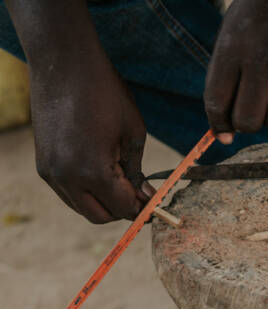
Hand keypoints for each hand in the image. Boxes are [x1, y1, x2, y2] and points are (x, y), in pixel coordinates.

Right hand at [30, 53, 153, 222]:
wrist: (63, 62)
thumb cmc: (104, 91)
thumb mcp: (133, 132)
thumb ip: (137, 170)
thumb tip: (143, 195)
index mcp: (93, 171)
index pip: (123, 208)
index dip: (141, 209)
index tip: (153, 205)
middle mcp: (68, 179)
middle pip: (100, 217)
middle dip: (121, 210)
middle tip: (137, 195)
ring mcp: (51, 174)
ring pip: (82, 208)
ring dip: (103, 203)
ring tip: (119, 181)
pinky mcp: (43, 165)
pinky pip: (68, 193)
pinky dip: (85, 192)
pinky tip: (98, 173)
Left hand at [205, 0, 267, 143]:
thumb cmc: (257, 21)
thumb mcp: (230, 41)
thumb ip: (222, 85)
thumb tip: (224, 135)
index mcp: (231, 50)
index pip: (217, 104)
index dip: (219, 125)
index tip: (224, 134)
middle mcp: (260, 59)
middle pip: (248, 121)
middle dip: (246, 124)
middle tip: (250, 111)